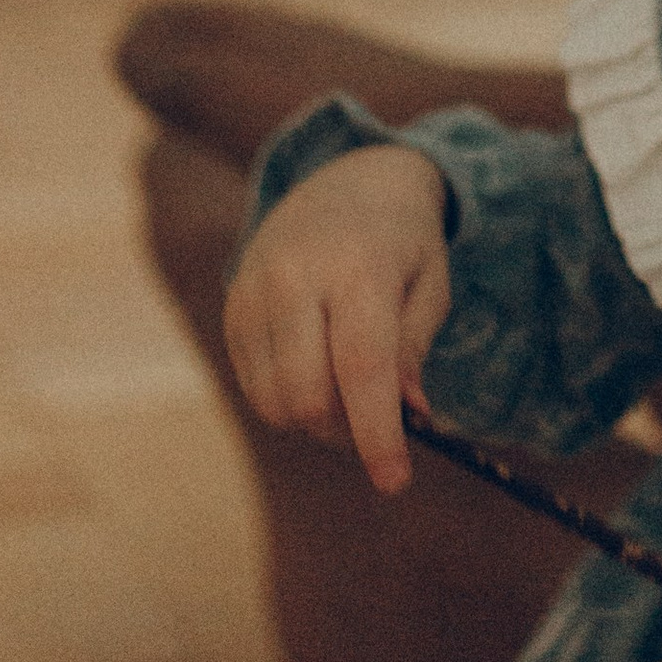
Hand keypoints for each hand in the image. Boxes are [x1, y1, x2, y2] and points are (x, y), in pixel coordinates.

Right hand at [222, 144, 452, 494]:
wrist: (345, 179)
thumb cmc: (402, 242)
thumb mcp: (430, 286)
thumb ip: (413, 351)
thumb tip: (407, 416)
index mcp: (357, 268)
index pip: (362, 368)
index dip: (377, 434)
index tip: (395, 481)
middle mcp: (295, 278)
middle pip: (309, 397)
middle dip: (348, 432)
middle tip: (379, 426)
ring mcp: (254, 292)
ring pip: (274, 402)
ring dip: (316, 422)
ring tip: (351, 395)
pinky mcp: (232, 308)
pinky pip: (254, 386)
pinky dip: (288, 401)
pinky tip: (318, 371)